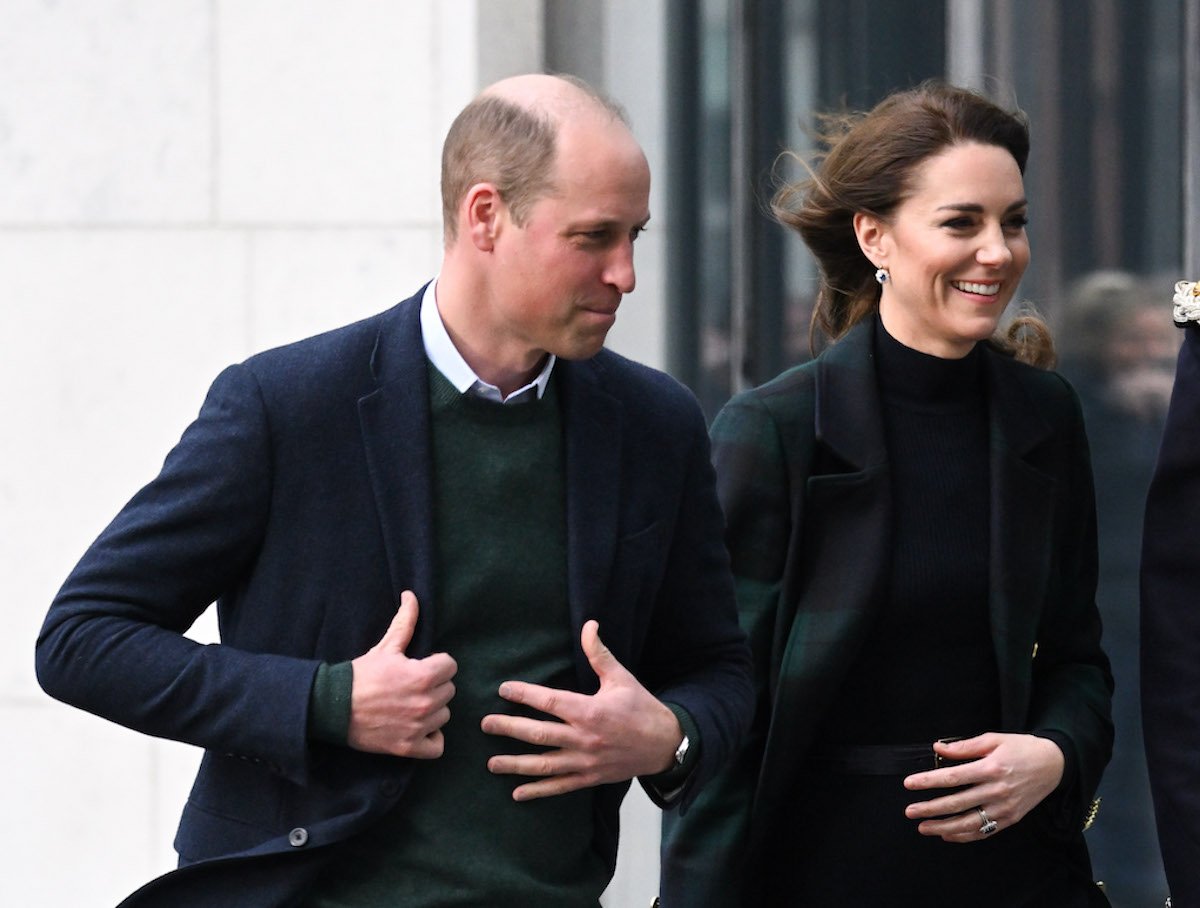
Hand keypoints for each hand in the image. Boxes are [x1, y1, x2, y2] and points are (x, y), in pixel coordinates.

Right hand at [347, 590, 456, 758]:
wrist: (333, 707)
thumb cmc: (361, 675)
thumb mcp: (386, 648)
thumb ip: (405, 622)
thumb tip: (412, 595)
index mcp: (424, 675)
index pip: (451, 666)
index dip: (436, 664)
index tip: (419, 668)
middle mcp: (426, 702)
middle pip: (449, 691)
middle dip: (434, 686)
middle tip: (412, 686)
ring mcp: (419, 726)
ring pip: (444, 716)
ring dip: (432, 711)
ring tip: (411, 705)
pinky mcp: (409, 747)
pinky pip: (438, 746)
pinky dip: (431, 738)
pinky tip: (418, 728)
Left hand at [480, 620, 682, 800]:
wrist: (666, 744)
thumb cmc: (641, 707)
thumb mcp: (621, 677)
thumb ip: (599, 653)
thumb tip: (589, 624)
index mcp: (590, 711)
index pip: (549, 702)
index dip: (523, 695)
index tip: (503, 689)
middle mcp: (584, 738)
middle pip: (538, 734)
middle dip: (508, 728)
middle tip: (485, 725)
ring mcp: (585, 761)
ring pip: (544, 765)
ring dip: (515, 764)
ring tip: (491, 763)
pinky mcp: (590, 778)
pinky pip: (560, 786)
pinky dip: (538, 791)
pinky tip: (517, 793)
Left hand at [903, 732, 1064, 841]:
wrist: (1055, 765)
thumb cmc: (1021, 748)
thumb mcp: (993, 739)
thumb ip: (964, 746)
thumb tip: (937, 748)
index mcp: (990, 768)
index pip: (952, 777)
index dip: (928, 781)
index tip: (909, 784)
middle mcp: (997, 790)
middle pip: (957, 803)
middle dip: (930, 808)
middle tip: (909, 811)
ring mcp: (1005, 808)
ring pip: (969, 822)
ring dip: (944, 827)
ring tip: (923, 828)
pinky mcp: (1011, 819)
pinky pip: (985, 831)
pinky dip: (965, 836)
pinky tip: (947, 835)